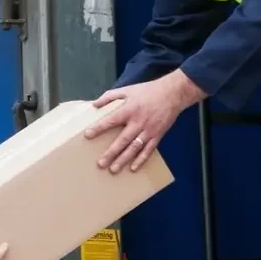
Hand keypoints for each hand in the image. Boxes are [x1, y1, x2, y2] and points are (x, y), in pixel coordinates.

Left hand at [83, 71, 201, 171]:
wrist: (173, 94)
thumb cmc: (148, 91)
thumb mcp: (127, 90)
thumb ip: (109, 97)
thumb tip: (94, 104)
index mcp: (129, 110)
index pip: (111, 120)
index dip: (99, 127)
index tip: (87, 135)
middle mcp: (138, 122)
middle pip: (123, 140)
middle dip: (111, 153)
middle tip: (101, 164)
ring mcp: (149, 130)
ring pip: (135, 148)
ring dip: (124, 159)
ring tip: (113, 169)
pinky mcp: (158, 135)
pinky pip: (148, 149)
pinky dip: (141, 159)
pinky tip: (133, 168)